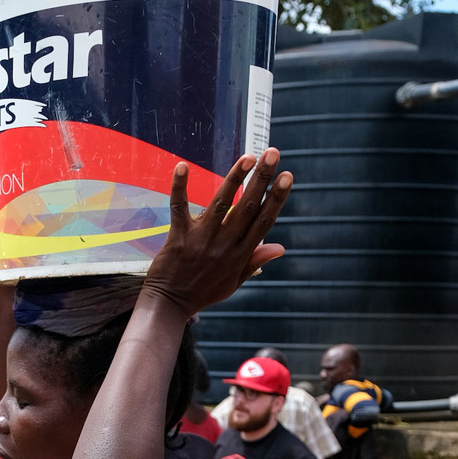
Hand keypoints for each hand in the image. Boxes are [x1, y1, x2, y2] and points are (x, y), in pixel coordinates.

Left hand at [141, 151, 291, 321]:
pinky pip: (179, 207)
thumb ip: (255, 261)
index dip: (276, 198)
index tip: (288, 176)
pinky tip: (182, 165)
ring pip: (221, 204)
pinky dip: (179, 187)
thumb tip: (280, 247)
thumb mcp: (234, 282)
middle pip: (247, 207)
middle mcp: (224, 244)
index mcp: (240, 254)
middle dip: (262, 179)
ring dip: (234, 178)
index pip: (264, 221)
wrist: (169, 305)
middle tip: (273, 153)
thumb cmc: (202, 292)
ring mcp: (201, 239)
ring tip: (247, 157)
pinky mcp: (178, 236)